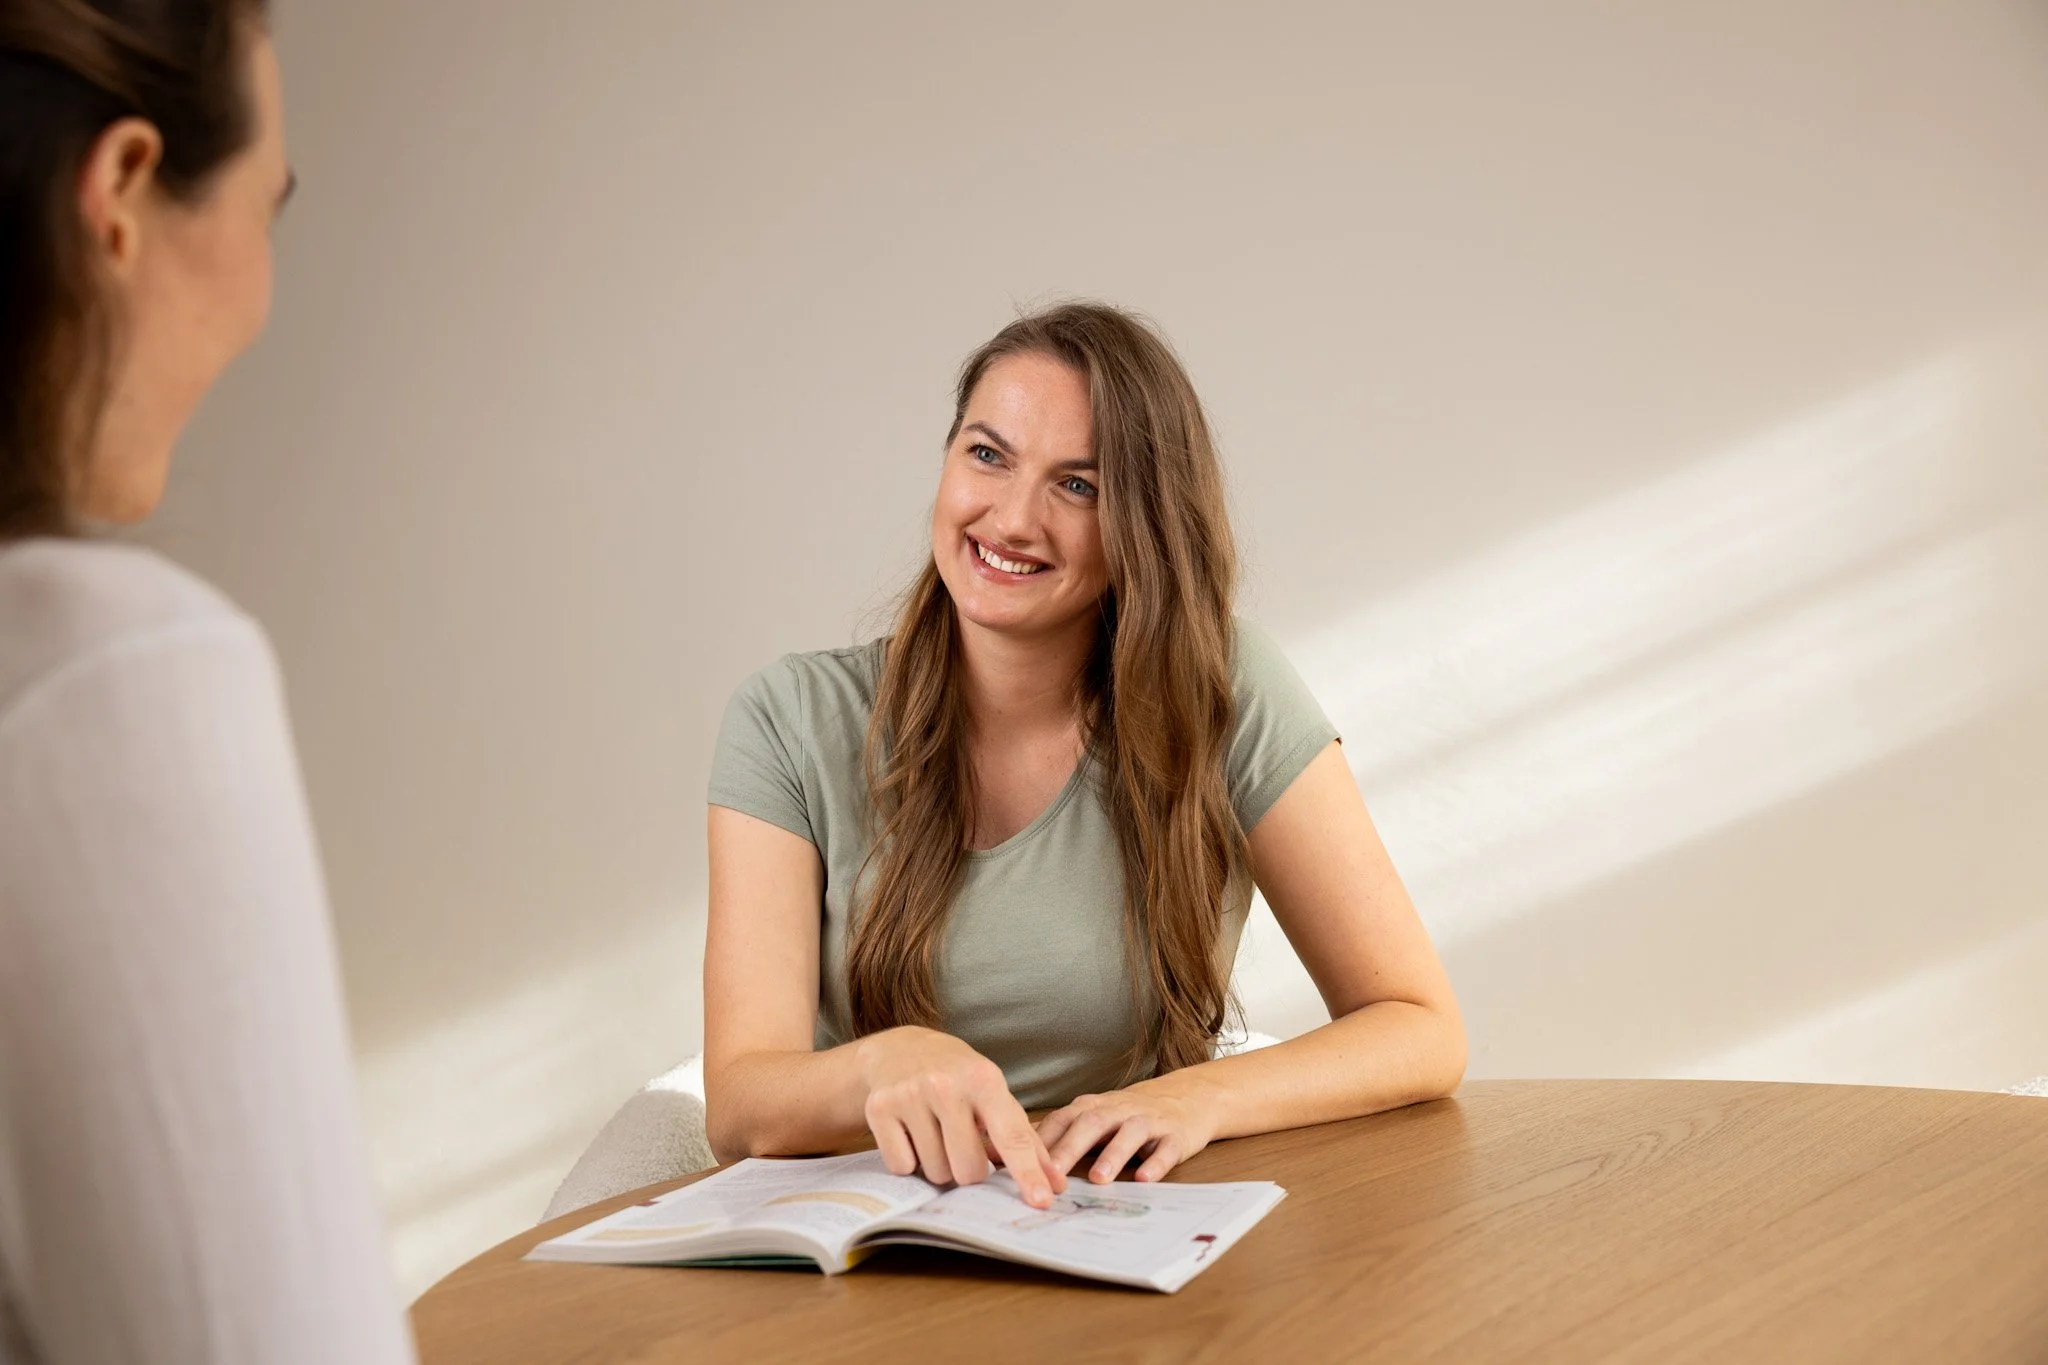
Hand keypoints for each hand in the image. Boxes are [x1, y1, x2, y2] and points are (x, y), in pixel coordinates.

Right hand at [857, 1026, 1065, 1207]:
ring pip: (936, 1173)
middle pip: (969, 1170)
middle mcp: (945, 1085)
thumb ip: (1024, 1139)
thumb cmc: (957, 1077)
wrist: (899, 1050)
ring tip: (936, 1133)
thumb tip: (1054, 1184)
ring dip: (939, 1165)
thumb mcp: (993, 1093)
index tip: (1043, 1200)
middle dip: (970, 1170)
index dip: (1028, 1172)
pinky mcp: (878, 1109)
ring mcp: (908, 1096)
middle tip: (962, 1144)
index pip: (1011, 1135)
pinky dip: (909, 1160)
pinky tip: (911, 1133)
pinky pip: (902, 1167)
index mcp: (983, 1079)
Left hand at [1039, 1081, 1220, 1183]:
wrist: (1187, 1097)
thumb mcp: (1093, 1118)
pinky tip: (1145, 1179)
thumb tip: (1011, 1154)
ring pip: (1130, 1133)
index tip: (1021, 1164)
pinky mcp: (1175, 1135)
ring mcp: (1148, 1121)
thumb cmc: (1127, 1115)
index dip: (1041, 1141)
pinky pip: (1167, 1148)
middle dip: (1070, 1148)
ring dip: (1113, 1154)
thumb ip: (1059, 1134)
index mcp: (1092, 1108)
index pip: (1062, 1119)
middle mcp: (1118, 1110)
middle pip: (1091, 1123)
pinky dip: (1157, 1163)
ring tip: (1098, 1178)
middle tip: (1052, 1175)